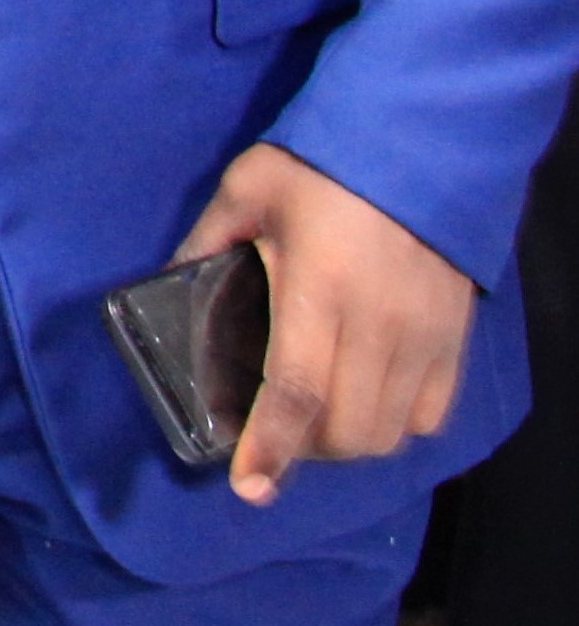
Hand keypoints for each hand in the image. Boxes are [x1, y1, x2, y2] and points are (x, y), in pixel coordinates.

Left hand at [179, 141, 475, 506]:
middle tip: (271, 436)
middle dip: (304, 449)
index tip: (249, 487)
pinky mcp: (456, 337)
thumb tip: (169, 283)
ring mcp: (426, 336)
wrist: (417, 139)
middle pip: (347, 429)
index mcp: (319, 291)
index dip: (270, 448)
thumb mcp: (247, 191)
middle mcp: (379, 325)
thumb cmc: (320, 164)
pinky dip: (396, 426)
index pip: (294, 392)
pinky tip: (366, 405)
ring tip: (314, 423)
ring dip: (348, 442)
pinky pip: (431, 413)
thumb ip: (207, 242)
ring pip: (390, 431)